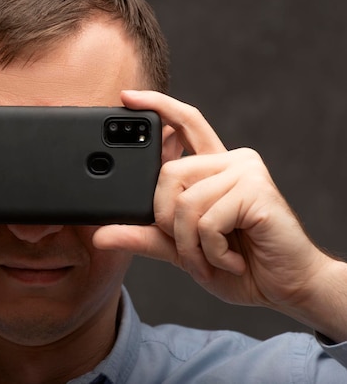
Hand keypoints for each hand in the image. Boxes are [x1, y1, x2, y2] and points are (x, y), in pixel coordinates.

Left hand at [93, 90, 346, 340]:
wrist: (283, 287)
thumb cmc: (237, 264)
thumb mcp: (179, 248)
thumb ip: (143, 236)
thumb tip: (100, 235)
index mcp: (212, 168)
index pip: (183, 124)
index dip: (157, 106)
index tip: (126, 97)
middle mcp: (229, 161)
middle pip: (168, 173)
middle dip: (167, 220)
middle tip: (188, 247)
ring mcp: (245, 172)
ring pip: (184, 201)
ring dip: (190, 244)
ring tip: (212, 258)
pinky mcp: (256, 191)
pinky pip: (207, 221)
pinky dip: (211, 251)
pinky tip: (231, 259)